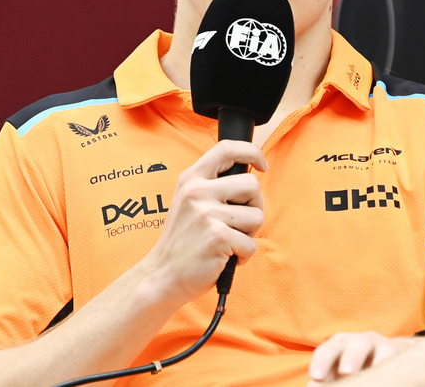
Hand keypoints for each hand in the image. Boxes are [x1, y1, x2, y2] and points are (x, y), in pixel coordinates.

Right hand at [140, 140, 266, 306]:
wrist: (163, 275)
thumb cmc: (182, 242)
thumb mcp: (188, 202)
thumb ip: (211, 186)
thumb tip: (249, 175)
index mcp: (191, 179)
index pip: (226, 148)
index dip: (251, 152)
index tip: (261, 165)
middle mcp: (197, 191)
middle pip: (252, 185)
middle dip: (254, 207)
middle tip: (238, 224)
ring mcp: (207, 213)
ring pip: (257, 216)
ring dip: (248, 234)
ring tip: (227, 242)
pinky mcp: (218, 237)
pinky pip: (251, 244)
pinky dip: (242, 256)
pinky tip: (223, 257)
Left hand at [307, 331, 419, 383]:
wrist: (389, 355)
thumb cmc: (355, 366)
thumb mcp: (338, 370)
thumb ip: (327, 380)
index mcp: (339, 344)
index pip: (327, 350)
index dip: (321, 362)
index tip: (316, 377)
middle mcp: (360, 341)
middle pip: (355, 346)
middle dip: (351, 358)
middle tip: (346, 372)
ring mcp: (383, 346)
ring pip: (383, 351)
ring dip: (380, 364)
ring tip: (376, 380)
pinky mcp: (401, 356)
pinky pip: (399, 362)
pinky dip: (396, 372)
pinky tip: (391, 381)